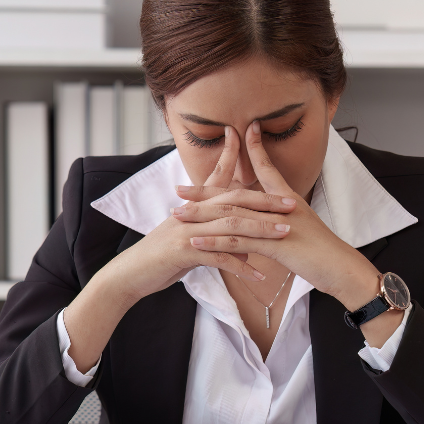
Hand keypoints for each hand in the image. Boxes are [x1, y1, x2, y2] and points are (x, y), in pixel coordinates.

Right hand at [106, 127, 295, 299]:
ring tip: (285, 234)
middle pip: (234, 201)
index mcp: (192, 207)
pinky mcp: (183, 252)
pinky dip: (241, 266)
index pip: (217, 179)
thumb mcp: (190, 243)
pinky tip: (259, 274)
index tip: (258, 148)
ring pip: (230, 226)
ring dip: (260, 230)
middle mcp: (191, 213)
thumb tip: (247, 248)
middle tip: (292, 204)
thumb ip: (218, 240)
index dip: (235, 160)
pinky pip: (219, 257)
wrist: (130, 275)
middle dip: (265, 202)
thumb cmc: (161, 258)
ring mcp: (187, 231)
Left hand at [172, 122, 397, 344]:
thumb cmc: (323, 252)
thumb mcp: (301, 229)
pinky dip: (216, 241)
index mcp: (288, 199)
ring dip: (202, 215)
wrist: (343, 268)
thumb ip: (281, 220)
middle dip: (205, 192)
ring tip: (178, 214)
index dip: (253, 149)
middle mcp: (281, 207)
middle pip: (236, 194)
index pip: (266, 168)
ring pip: (232, 216)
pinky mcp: (275, 245)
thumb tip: (266, 218)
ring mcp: (277, 225)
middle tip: (178, 190)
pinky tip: (196, 242)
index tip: (236, 133)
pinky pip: (239, 242)